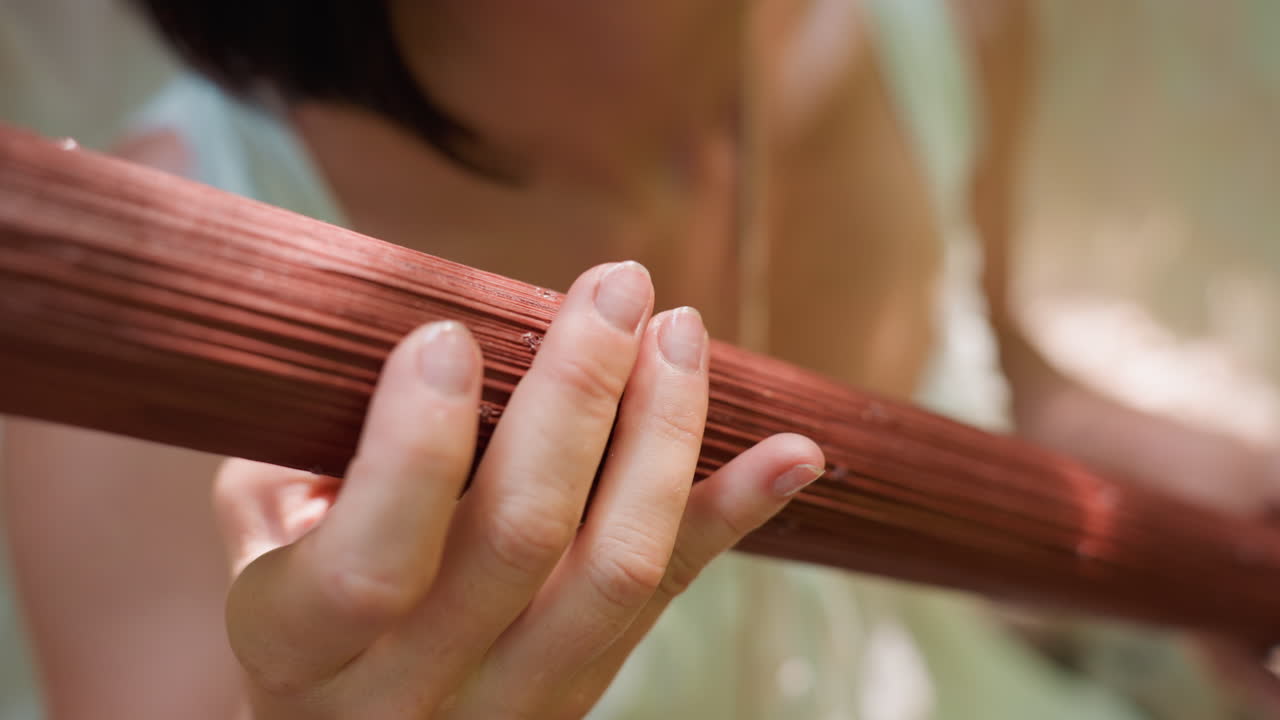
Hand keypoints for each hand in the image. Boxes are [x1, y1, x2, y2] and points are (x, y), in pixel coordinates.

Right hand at [213, 262, 824, 717]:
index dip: (416, 447)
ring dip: (661, 435)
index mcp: (298, 644)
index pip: (371, 562)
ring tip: (681, 331)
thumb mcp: (258, 530)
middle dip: (577, 395)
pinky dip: (736, 514)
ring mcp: (514, 701)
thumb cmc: (296, 602)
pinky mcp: (588, 687)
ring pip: (616, 569)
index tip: (448, 335)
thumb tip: (424, 342)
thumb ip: (307, 455)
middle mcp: (412, 692)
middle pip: (522, 541)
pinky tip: (795, 450)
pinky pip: (670, 597)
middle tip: (616, 288)